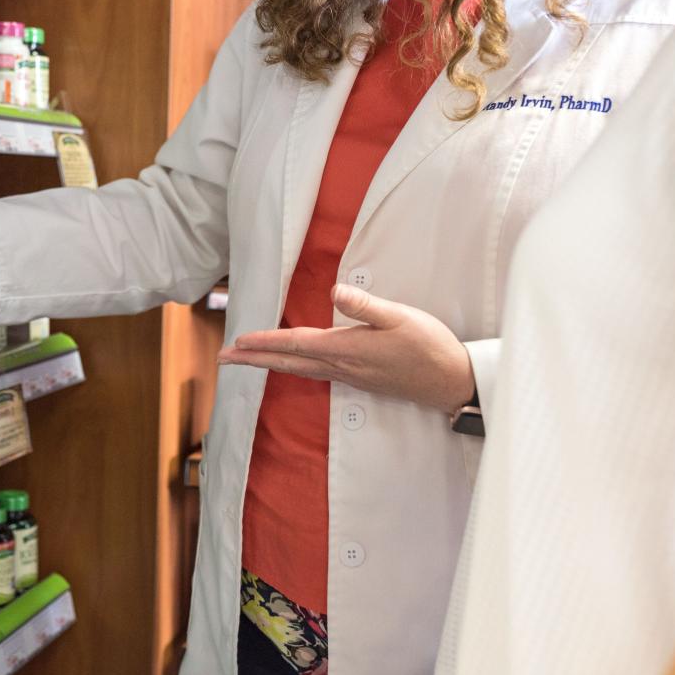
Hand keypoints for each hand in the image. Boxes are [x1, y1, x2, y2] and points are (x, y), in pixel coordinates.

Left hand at [218, 284, 475, 415]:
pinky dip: (293, 369)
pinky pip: (315, 374)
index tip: (237, 342)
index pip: (296, 344)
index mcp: (348, 349)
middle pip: (289, 362)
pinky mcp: (359, 380)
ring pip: (300, 370)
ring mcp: (350, 376)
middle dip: (254, 360)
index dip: (265, 342)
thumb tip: (334, 291)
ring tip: (245, 361)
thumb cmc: (429, 346)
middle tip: (222, 359)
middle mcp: (343, 367)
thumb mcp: (401, 317)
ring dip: (269, 365)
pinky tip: (290, 366)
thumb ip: (366, 305)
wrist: (451, 382)